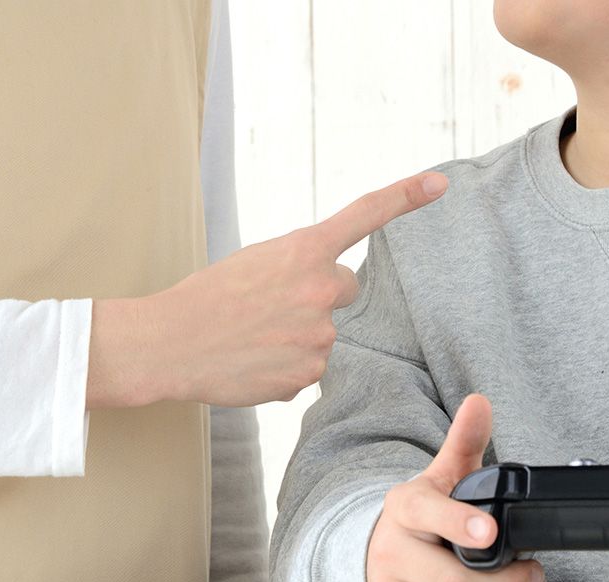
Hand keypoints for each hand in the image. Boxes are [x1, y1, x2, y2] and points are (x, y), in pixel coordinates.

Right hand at [87, 172, 448, 407]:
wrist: (169, 342)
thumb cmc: (207, 299)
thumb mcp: (256, 263)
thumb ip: (300, 268)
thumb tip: (328, 297)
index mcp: (303, 250)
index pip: (364, 216)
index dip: (405, 196)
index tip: (440, 182)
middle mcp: (320, 289)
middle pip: (344, 289)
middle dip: (317, 296)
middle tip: (269, 306)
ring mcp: (318, 334)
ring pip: (324, 332)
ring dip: (297, 334)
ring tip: (252, 336)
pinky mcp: (309, 372)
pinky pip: (308, 366)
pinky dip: (285, 366)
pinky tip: (253, 360)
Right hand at [367, 394, 546, 581]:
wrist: (368, 557)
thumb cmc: (418, 519)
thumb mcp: (438, 477)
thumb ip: (463, 442)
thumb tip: (480, 403)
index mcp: (403, 509)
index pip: (426, 513)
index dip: (460, 523)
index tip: (491, 532)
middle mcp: (392, 553)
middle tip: (536, 574)